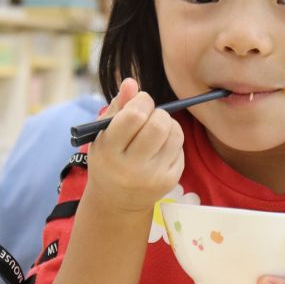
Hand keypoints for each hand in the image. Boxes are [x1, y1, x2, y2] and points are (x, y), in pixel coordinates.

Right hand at [83, 78, 184, 214]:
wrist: (116, 202)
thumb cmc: (109, 158)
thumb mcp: (104, 134)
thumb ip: (118, 106)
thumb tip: (132, 82)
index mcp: (109, 151)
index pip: (134, 116)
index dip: (142, 101)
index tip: (141, 101)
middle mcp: (131, 168)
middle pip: (159, 125)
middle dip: (158, 112)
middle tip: (150, 115)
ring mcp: (153, 177)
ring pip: (175, 134)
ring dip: (168, 124)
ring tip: (155, 130)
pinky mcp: (170, 181)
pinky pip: (180, 148)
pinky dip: (172, 141)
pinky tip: (159, 148)